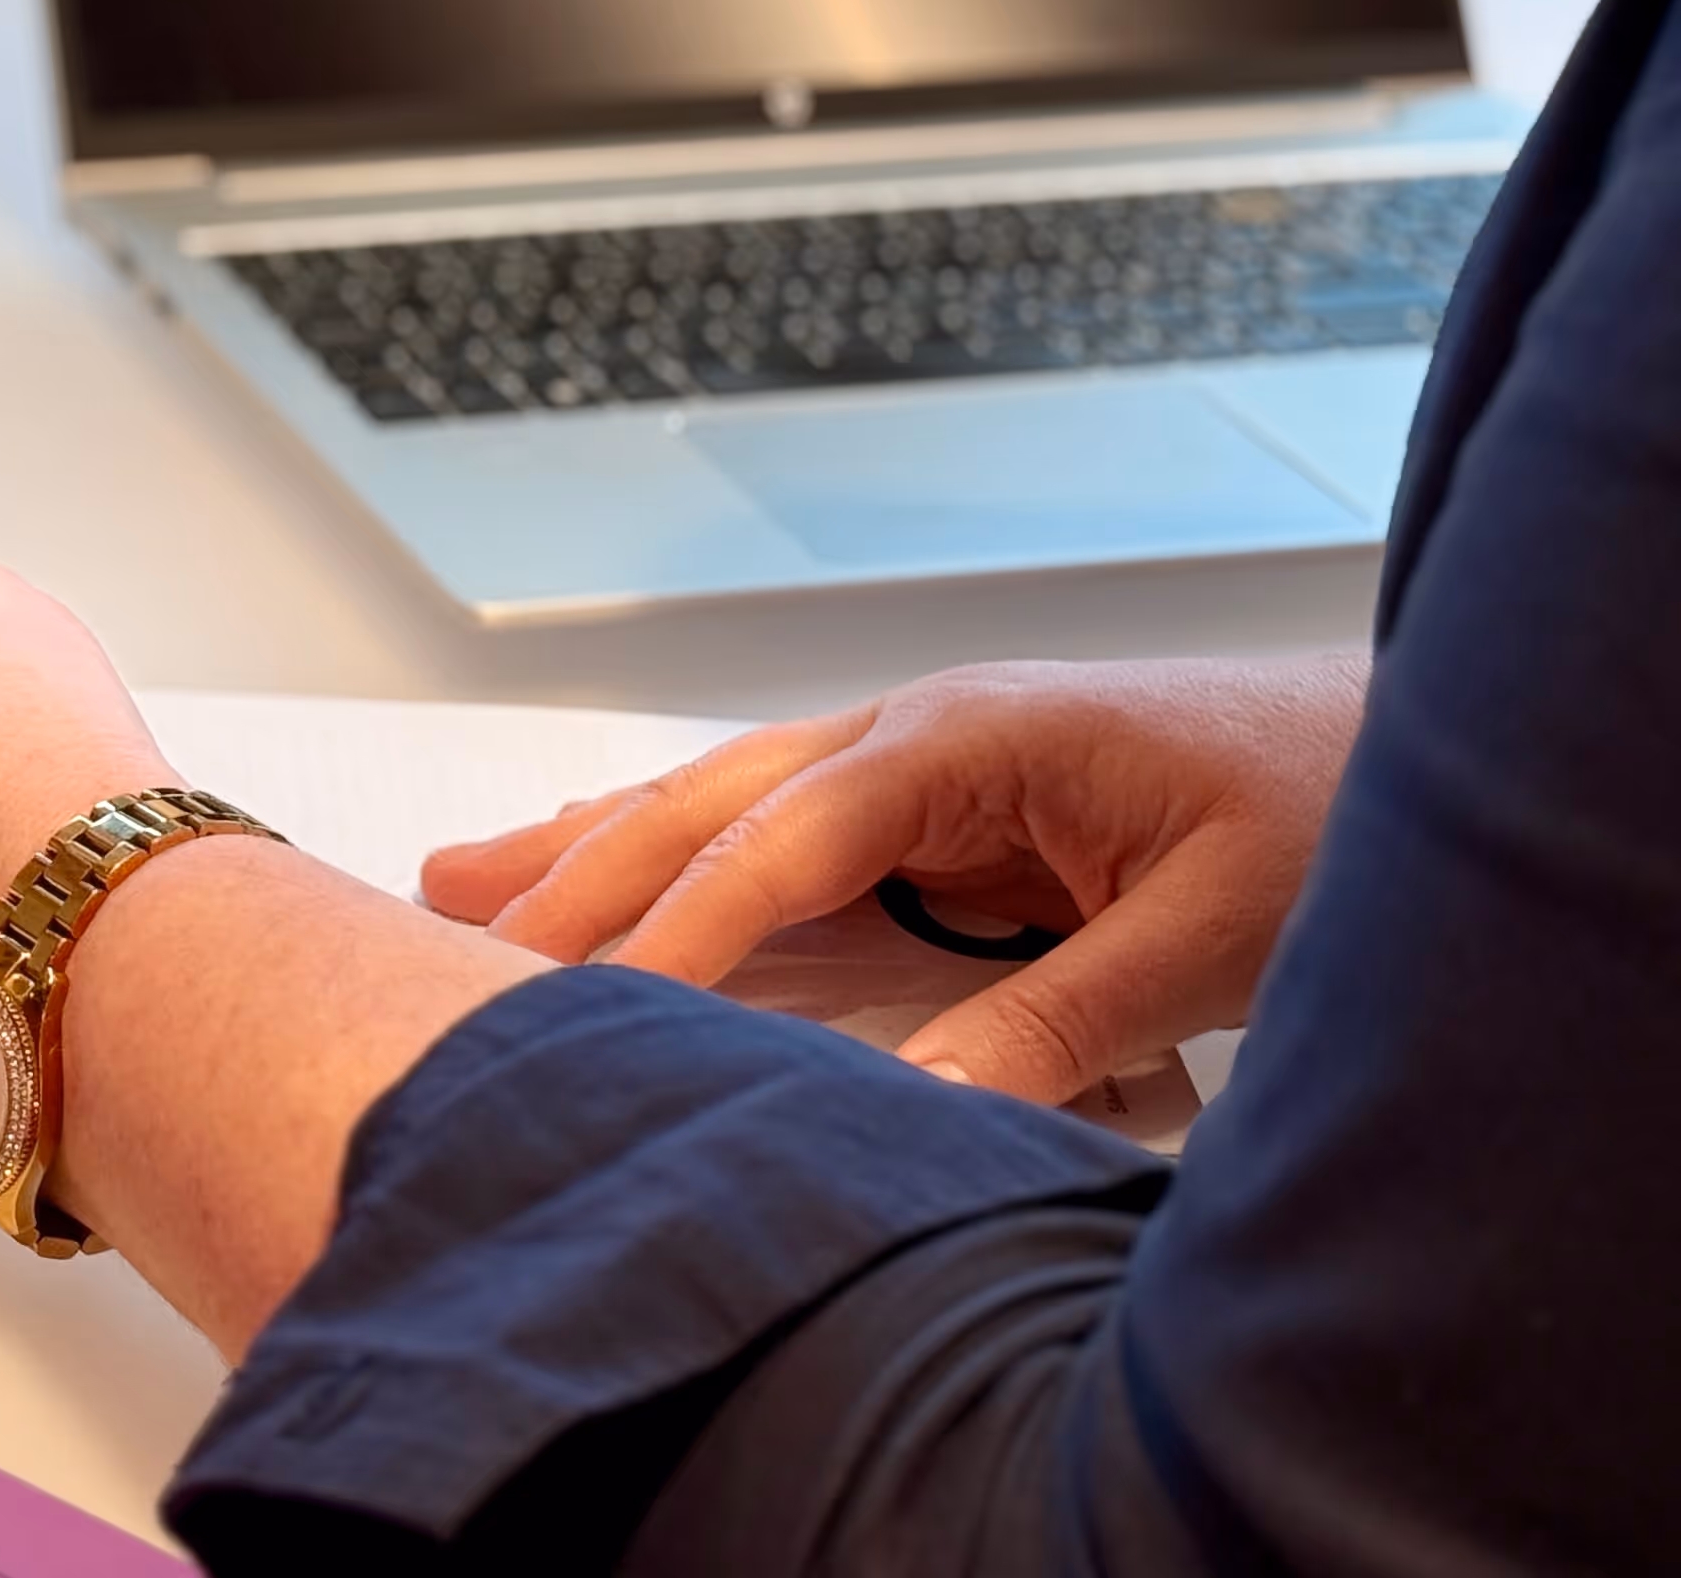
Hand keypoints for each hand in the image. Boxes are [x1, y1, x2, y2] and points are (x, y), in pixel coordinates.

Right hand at [419, 650, 1366, 1102]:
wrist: (1409, 753)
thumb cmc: (1328, 814)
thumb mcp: (1213, 934)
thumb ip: (1057, 1022)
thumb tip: (911, 1113)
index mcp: (964, 738)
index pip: (774, 843)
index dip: (670, 932)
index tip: (574, 1011)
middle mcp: (912, 739)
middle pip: (706, 806)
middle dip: (573, 872)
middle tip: (443, 938)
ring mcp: (915, 770)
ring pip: (717, 812)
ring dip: (591, 853)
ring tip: (450, 886)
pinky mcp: (935, 818)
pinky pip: (775, 845)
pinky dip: (677, 868)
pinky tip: (604, 877)